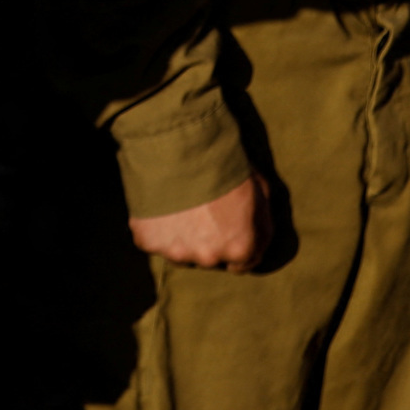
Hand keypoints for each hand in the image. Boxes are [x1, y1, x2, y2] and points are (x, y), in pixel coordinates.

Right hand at [129, 172, 270, 271]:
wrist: (181, 146)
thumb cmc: (224, 163)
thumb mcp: (260, 189)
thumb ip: (261, 221)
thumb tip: (257, 235)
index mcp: (240, 248)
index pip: (242, 264)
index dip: (236, 244)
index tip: (228, 229)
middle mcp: (209, 258)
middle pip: (209, 258)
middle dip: (208, 240)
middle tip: (202, 210)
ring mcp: (176, 252)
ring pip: (179, 251)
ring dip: (181, 236)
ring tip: (180, 205)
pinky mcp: (148, 241)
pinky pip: (154, 239)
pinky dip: (157, 226)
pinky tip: (160, 203)